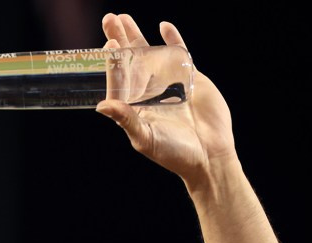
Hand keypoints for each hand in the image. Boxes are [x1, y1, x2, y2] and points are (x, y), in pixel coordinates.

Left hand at [96, 13, 236, 185]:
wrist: (209, 156)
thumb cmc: (173, 153)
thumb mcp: (145, 138)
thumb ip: (126, 119)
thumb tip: (102, 105)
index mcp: (133, 106)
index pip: (118, 78)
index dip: (112, 60)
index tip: (108, 43)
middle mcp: (147, 92)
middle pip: (129, 60)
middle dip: (119, 39)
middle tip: (109, 18)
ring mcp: (168, 83)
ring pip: (150, 53)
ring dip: (137, 35)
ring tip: (123, 17)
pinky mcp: (190, 79)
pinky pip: (179, 54)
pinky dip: (173, 39)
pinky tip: (164, 26)